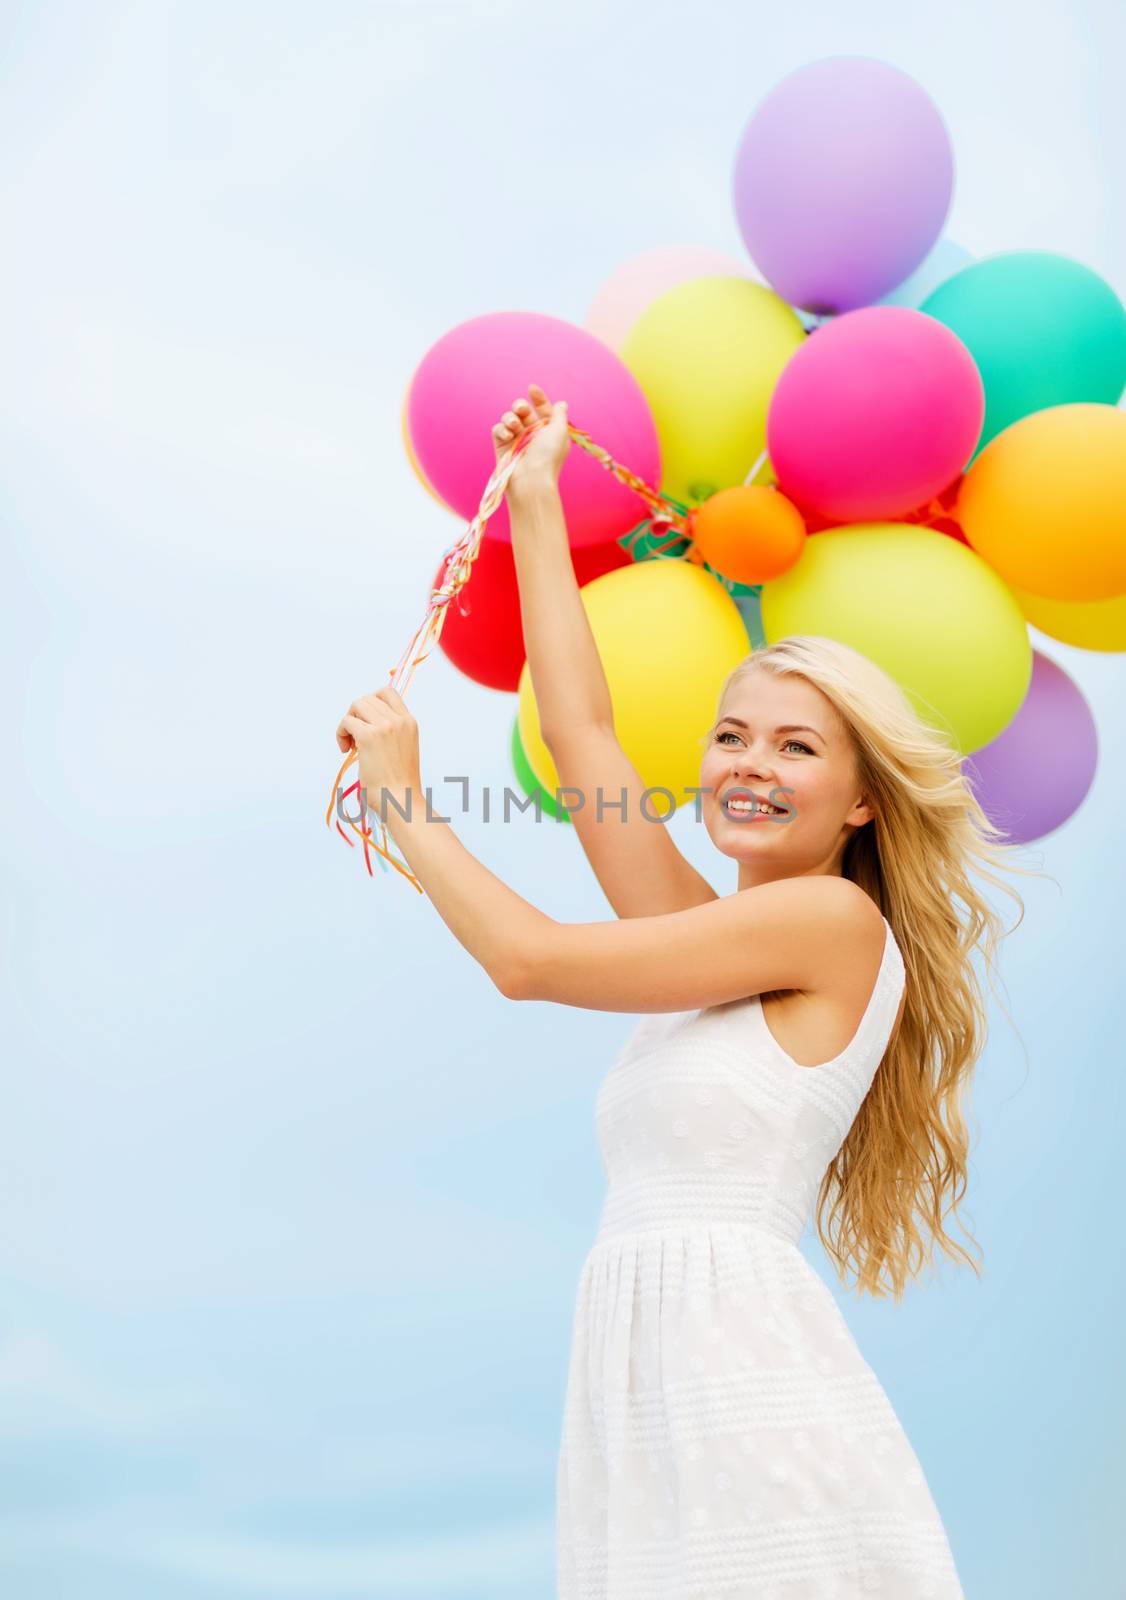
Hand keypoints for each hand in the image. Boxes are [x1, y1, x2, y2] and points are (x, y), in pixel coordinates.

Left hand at [336, 684, 420, 812]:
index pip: (388, 693)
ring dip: (348, 722)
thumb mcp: (403, 748)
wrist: (400, 800)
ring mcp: (384, 727)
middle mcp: (399, 720)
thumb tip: (365, 723)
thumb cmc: (399, 782)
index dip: (371, 702)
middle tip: (354, 737)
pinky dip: (341, 734)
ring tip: (350, 743)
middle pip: (367, 698)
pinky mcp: (368, 736)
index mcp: (409, 722)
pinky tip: (346, 750)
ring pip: (356, 706)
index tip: (365, 720)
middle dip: (356, 714)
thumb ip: (391, 732)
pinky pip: (347, 722)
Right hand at [492, 382, 570, 500]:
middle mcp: (532, 433)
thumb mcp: (560, 431)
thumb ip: (559, 415)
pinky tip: (508, 437)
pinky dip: (502, 430)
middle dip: (520, 405)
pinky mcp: (502, 446)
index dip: (538, 398)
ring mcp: (516, 439)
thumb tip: (561, 403)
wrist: (531, 480)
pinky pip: (498, 429)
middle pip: (523, 410)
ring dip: (511, 417)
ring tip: (515, 427)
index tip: (532, 389)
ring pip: (509, 417)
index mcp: (548, 430)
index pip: (542, 408)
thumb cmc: (548, 456)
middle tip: (522, 409)